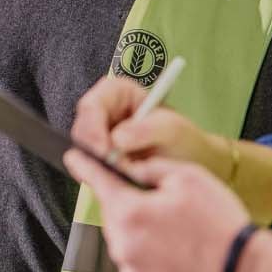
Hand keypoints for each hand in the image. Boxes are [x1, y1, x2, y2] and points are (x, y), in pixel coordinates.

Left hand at [62, 152, 253, 271]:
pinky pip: (137, 255)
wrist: (241, 269)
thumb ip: (150, 167)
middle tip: (169, 201)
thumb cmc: (219, 224)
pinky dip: (150, 247)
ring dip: (143, 225)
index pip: (98, 182)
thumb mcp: (188, 176)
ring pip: (126, 234)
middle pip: (114, 210)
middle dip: (133, 201)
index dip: (85, 166)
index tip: (74, 158)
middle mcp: (122, 243)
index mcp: (129, 212)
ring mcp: (131, 268)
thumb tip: (131, 169)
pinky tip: (178, 245)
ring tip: (180, 227)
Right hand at [72, 76, 225, 173]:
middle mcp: (104, 111)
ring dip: (99, 166)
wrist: (189, 162)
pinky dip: (102, 175)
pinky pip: (89, 167)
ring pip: (82, 151)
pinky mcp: (100, 158)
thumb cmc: (182, 140)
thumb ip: (146, 130)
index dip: (93, 128)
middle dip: (94, 151)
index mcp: (118, 92)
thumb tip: (117, 138)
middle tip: (114, 168)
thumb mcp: (171, 129)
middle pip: (82, 130)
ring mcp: (100, 136)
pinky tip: (121, 179)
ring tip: (126, 174)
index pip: (92, 106)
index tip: (105, 150)